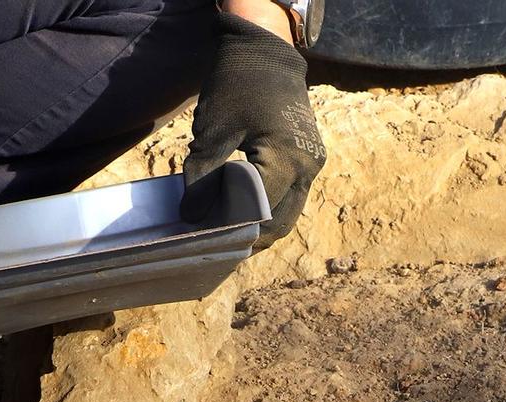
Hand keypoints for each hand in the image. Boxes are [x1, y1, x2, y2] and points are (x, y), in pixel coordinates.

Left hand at [182, 11, 324, 247]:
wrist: (265, 51)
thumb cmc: (236, 86)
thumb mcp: (211, 133)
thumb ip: (202, 179)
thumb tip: (192, 220)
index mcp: (286, 160)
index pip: (258, 213)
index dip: (231, 229)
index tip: (205, 239)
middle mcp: (308, 167)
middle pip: (281, 223)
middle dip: (251, 238)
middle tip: (219, 246)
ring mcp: (313, 163)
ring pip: (289, 212)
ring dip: (262, 226)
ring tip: (230, 233)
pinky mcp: (310, 157)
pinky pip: (292, 195)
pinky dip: (270, 208)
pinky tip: (245, 210)